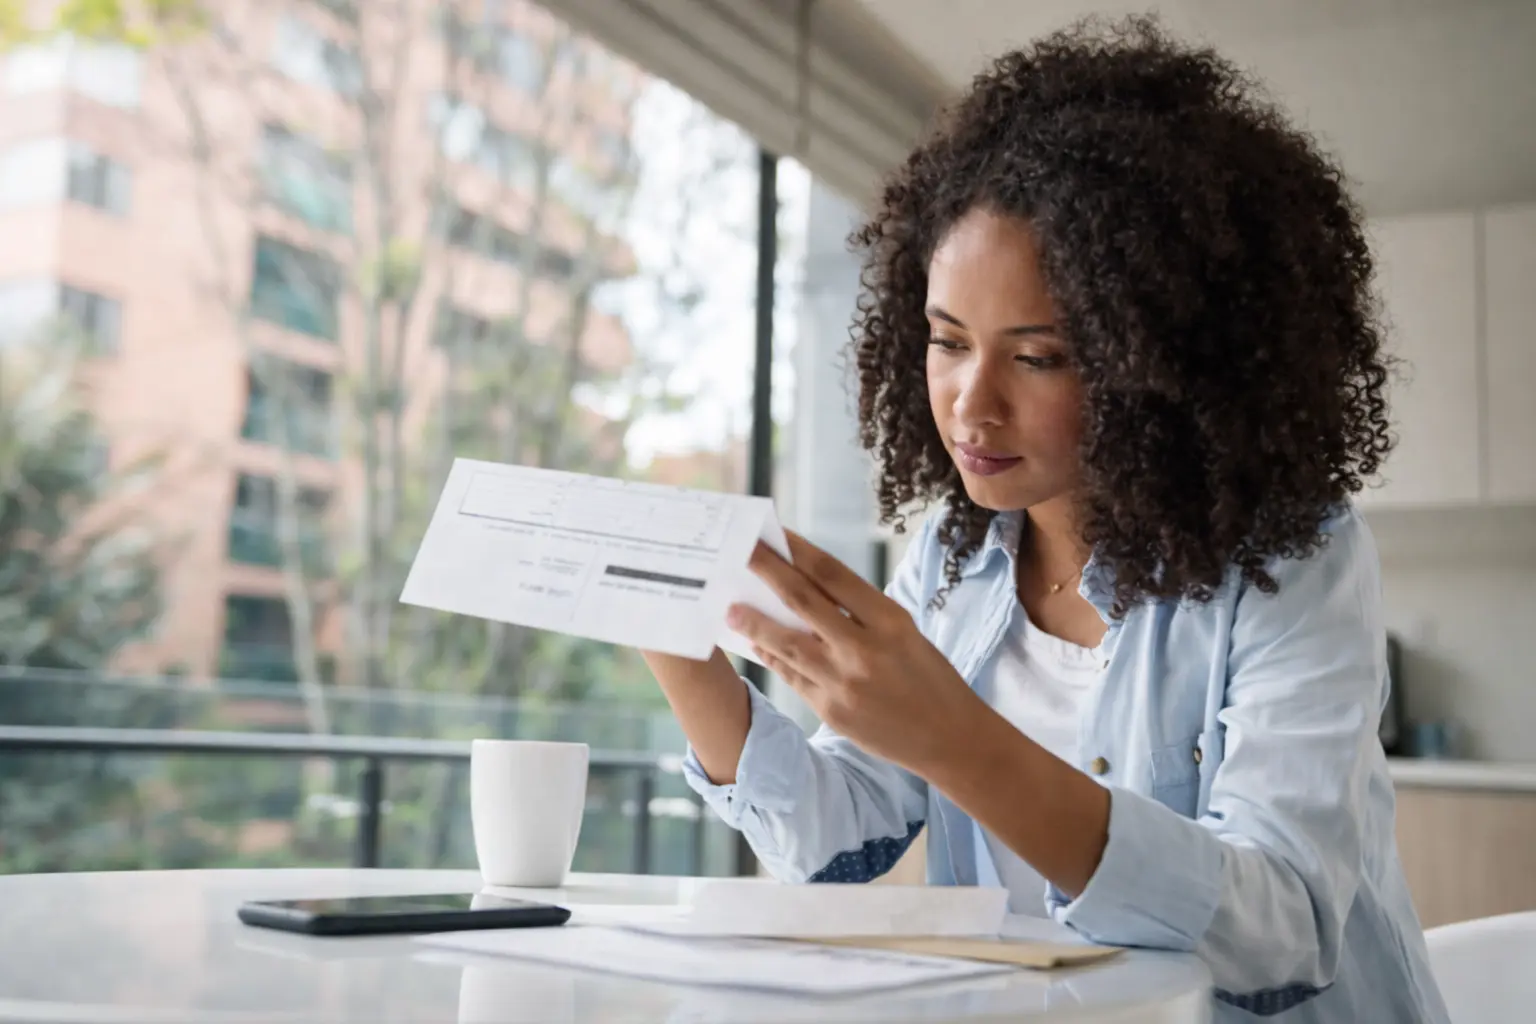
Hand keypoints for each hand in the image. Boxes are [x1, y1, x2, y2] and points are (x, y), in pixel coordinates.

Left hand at [726, 532, 988, 775]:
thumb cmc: (929, 677)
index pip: (832, 574)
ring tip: (730, 606)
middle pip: (802, 600)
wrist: (950, 738)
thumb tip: (805, 586)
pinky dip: (770, 656)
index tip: (773, 533)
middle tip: (738, 551)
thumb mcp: (905, 633)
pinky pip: (790, 676)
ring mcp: (844, 682)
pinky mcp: (830, 711)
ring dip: (753, 621)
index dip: (798, 550)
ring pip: (786, 643)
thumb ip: (859, 612)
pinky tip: (754, 643)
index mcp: (890, 620)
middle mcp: (865, 649)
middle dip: (766, 571)